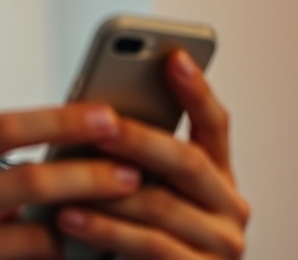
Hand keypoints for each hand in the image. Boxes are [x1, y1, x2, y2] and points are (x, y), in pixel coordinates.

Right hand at [0, 103, 141, 259]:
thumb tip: (48, 158)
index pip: (3, 126)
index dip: (60, 119)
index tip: (105, 115)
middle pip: (27, 179)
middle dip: (88, 174)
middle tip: (133, 171)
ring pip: (35, 236)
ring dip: (83, 228)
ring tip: (117, 220)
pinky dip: (57, 259)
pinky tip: (78, 253)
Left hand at [56, 50, 250, 258]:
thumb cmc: (130, 235)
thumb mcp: (136, 190)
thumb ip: (129, 157)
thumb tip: (91, 116)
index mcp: (217, 176)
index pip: (214, 124)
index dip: (196, 91)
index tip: (174, 57)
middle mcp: (229, 207)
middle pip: (188, 161)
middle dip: (140, 139)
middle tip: (102, 122)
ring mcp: (220, 246)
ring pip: (163, 206)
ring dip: (109, 189)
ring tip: (67, 174)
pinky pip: (150, 246)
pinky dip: (105, 229)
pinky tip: (69, 217)